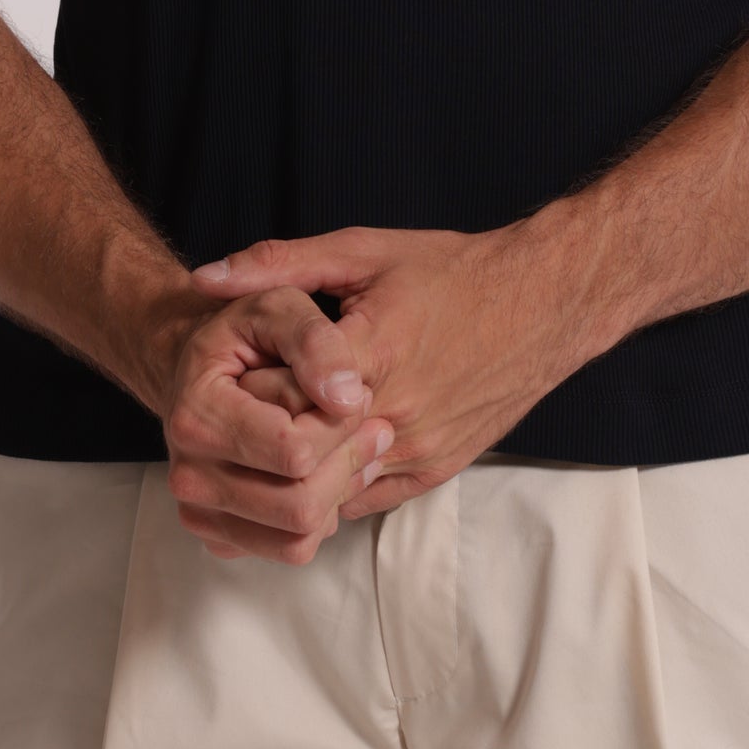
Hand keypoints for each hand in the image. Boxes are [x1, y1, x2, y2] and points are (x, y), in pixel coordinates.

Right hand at [143, 282, 394, 566]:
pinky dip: (321, 517)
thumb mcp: (280, 307)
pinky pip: (291, 548)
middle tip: (373, 425)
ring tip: (356, 447)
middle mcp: (189, 476)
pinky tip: (327, 471)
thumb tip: (349, 397)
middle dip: (348, 464)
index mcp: (196, 417)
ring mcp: (201, 513)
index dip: (342, 427)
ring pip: (299, 538)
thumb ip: (315, 341)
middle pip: (299, 506)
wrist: (208, 371)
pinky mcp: (222, 536)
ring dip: (340, 493)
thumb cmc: (248, 337)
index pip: (294, 453)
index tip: (359, 395)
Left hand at [192, 224, 589, 520]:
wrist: (544, 304)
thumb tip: (204, 277)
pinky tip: (319, 453)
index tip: (234, 376)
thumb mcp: (362, 250)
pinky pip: (365, 498)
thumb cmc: (451, 271)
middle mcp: (397, 409)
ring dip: (300, 465)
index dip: (248, 392)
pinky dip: (335, 482)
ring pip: (331, 486)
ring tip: (277, 433)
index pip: (284, 398)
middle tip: (243, 413)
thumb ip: (280, 263)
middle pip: (302, 451)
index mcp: (373, 350)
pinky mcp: (436, 470)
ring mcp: (419, 447)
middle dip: (266, 435)